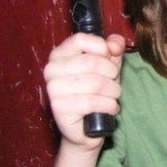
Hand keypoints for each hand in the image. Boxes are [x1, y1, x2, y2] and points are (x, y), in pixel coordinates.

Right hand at [44, 33, 124, 150]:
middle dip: (112, 74)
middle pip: (92, 62)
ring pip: (96, 83)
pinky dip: (109, 105)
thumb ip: (114, 48)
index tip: (109, 58)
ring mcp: (53, 89)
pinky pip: (93, 102)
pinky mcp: (59, 108)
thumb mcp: (108, 65)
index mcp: (60, 54)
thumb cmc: (96, 92)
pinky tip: (111, 108)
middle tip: (114, 83)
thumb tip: (115, 44)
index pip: (80, 39)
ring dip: (113, 91)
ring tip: (113, 96)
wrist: (87, 126)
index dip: (102, 47)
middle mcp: (52, 70)